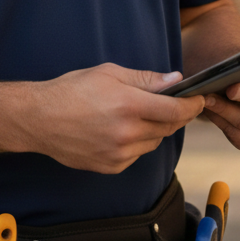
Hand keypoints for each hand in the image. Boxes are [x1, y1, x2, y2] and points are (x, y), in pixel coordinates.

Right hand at [25, 64, 205, 173]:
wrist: (40, 119)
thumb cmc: (72, 90)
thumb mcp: (109, 73)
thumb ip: (145, 79)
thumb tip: (175, 80)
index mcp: (128, 105)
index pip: (175, 111)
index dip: (192, 105)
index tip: (199, 99)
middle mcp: (126, 133)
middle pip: (168, 128)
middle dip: (176, 115)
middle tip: (173, 103)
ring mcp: (118, 154)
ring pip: (154, 142)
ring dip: (156, 129)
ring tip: (140, 114)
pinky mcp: (111, 167)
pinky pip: (137, 154)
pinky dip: (138, 142)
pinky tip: (122, 129)